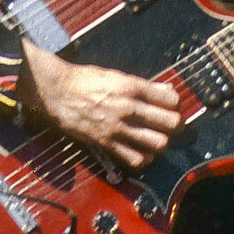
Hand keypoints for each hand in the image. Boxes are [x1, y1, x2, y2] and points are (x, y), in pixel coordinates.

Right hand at [18, 38, 181, 169]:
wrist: (57, 92)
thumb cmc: (84, 81)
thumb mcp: (116, 75)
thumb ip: (143, 86)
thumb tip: (165, 91)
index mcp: (132, 87)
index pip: (171, 100)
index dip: (174, 103)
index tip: (171, 105)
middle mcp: (128, 108)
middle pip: (170, 123)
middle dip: (176, 124)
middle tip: (171, 124)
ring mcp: (118, 128)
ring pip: (158, 143)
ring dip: (161, 141)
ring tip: (157, 138)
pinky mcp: (106, 143)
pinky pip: (135, 159)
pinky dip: (143, 158)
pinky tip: (141, 152)